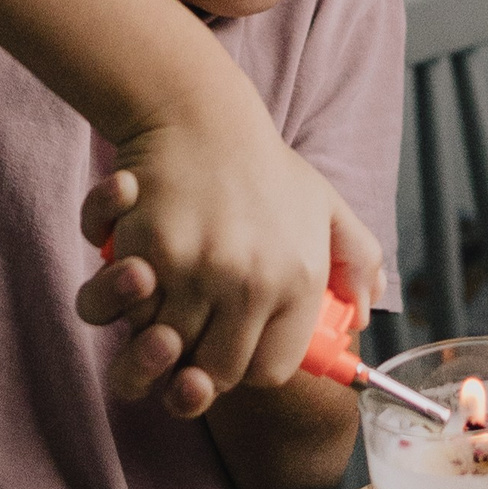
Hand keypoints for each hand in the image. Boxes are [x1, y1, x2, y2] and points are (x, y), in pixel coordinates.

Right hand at [73, 106, 382, 417]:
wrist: (200, 114)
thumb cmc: (265, 166)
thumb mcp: (326, 206)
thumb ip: (358, 261)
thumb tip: (363, 315)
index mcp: (298, 280)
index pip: (268, 372)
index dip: (245, 366)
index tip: (232, 345)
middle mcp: (250, 283)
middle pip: (212, 374)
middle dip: (196, 364)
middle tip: (187, 333)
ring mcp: (196, 271)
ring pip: (163, 348)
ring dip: (154, 334)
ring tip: (163, 302)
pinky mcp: (147, 253)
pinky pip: (125, 313)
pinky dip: (123, 303)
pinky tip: (138, 273)